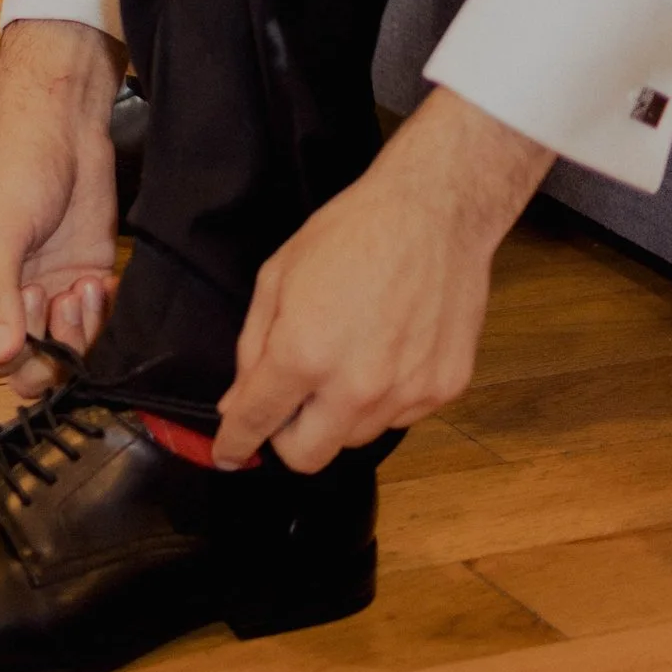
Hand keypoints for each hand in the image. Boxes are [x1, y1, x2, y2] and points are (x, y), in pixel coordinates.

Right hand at [0, 18, 125, 390]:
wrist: (63, 130)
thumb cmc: (16, 170)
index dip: (12, 349)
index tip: (30, 300)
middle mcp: (8, 300)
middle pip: (26, 368)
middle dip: (49, 347)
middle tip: (57, 295)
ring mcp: (48, 294)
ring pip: (64, 353)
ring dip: (79, 331)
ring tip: (81, 285)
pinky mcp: (83, 282)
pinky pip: (95, 328)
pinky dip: (101, 316)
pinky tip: (99, 280)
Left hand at [213, 87, 553, 471]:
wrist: (434, 214)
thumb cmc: (350, 234)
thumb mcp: (277, 277)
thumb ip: (253, 347)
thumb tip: (237, 402)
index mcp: (303, 354)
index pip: (257, 423)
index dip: (235, 442)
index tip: (228, 453)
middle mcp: (355, 385)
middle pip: (308, 457)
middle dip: (287, 438)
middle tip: (289, 402)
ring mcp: (405, 393)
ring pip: (355, 438)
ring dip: (338, 415)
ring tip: (345, 358)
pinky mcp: (442, 389)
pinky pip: (399, 418)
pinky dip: (383, 399)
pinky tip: (386, 351)